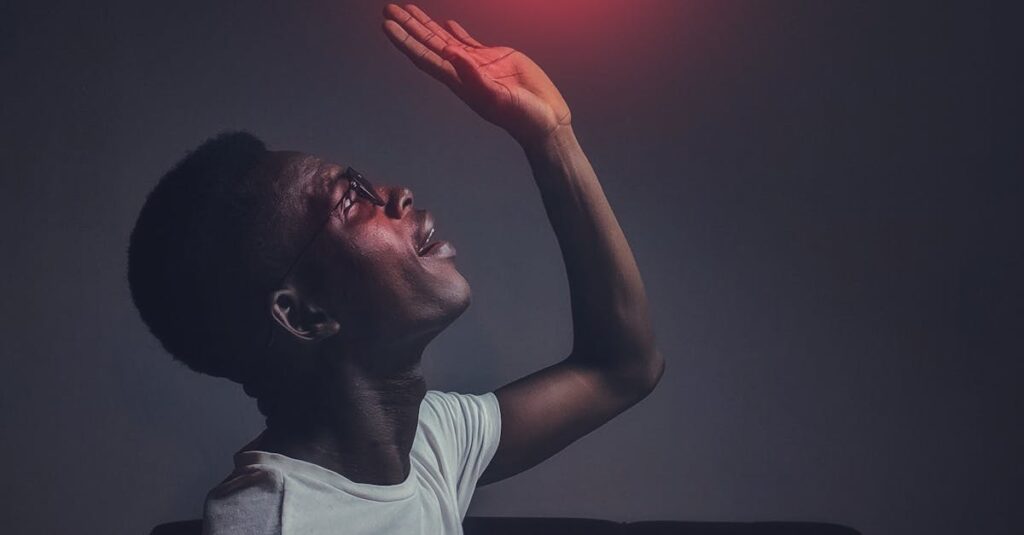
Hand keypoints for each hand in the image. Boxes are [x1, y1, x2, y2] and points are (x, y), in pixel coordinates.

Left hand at [382, 3, 571, 144]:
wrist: (544, 120)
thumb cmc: (522, 117)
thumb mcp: (497, 97)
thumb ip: (473, 76)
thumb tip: (451, 53)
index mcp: (459, 81)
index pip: (425, 57)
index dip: (405, 41)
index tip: (387, 25)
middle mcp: (462, 71)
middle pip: (428, 44)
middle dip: (408, 27)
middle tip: (389, 9)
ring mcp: (477, 64)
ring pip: (444, 39)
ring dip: (426, 25)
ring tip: (408, 9)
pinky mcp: (494, 59)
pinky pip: (468, 42)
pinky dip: (455, 31)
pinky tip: (446, 23)